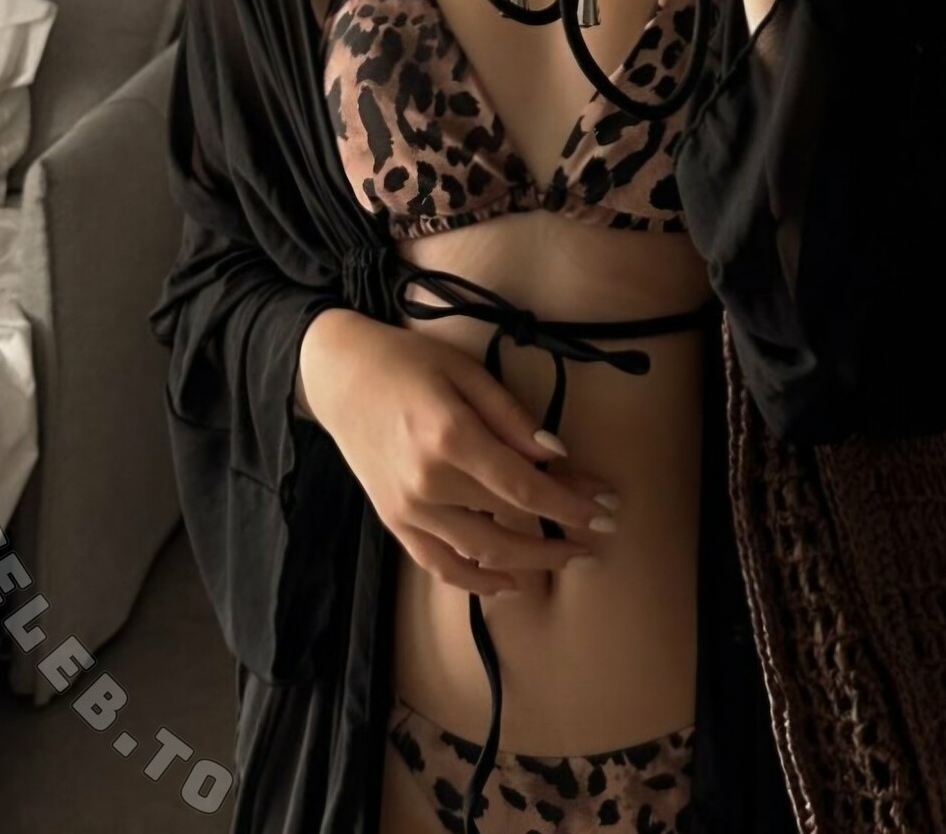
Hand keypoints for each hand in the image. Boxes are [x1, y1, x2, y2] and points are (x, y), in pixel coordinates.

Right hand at [298, 309, 617, 597]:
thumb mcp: (466, 371)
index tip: (605, 511)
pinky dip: (476, 581)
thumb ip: (511, 416)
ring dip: (530, 561)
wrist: (340, 377)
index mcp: (450, 437)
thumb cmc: (408, 363)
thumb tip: (555, 454)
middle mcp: (428, 483)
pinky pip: (439, 564)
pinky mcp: (394, 522)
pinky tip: (509, 583)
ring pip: (480, 553)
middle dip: (560, 535)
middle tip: (598, 536)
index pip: (524, 486)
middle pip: (508, 524)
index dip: (569, 504)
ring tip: (568, 557)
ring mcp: (408, 510)